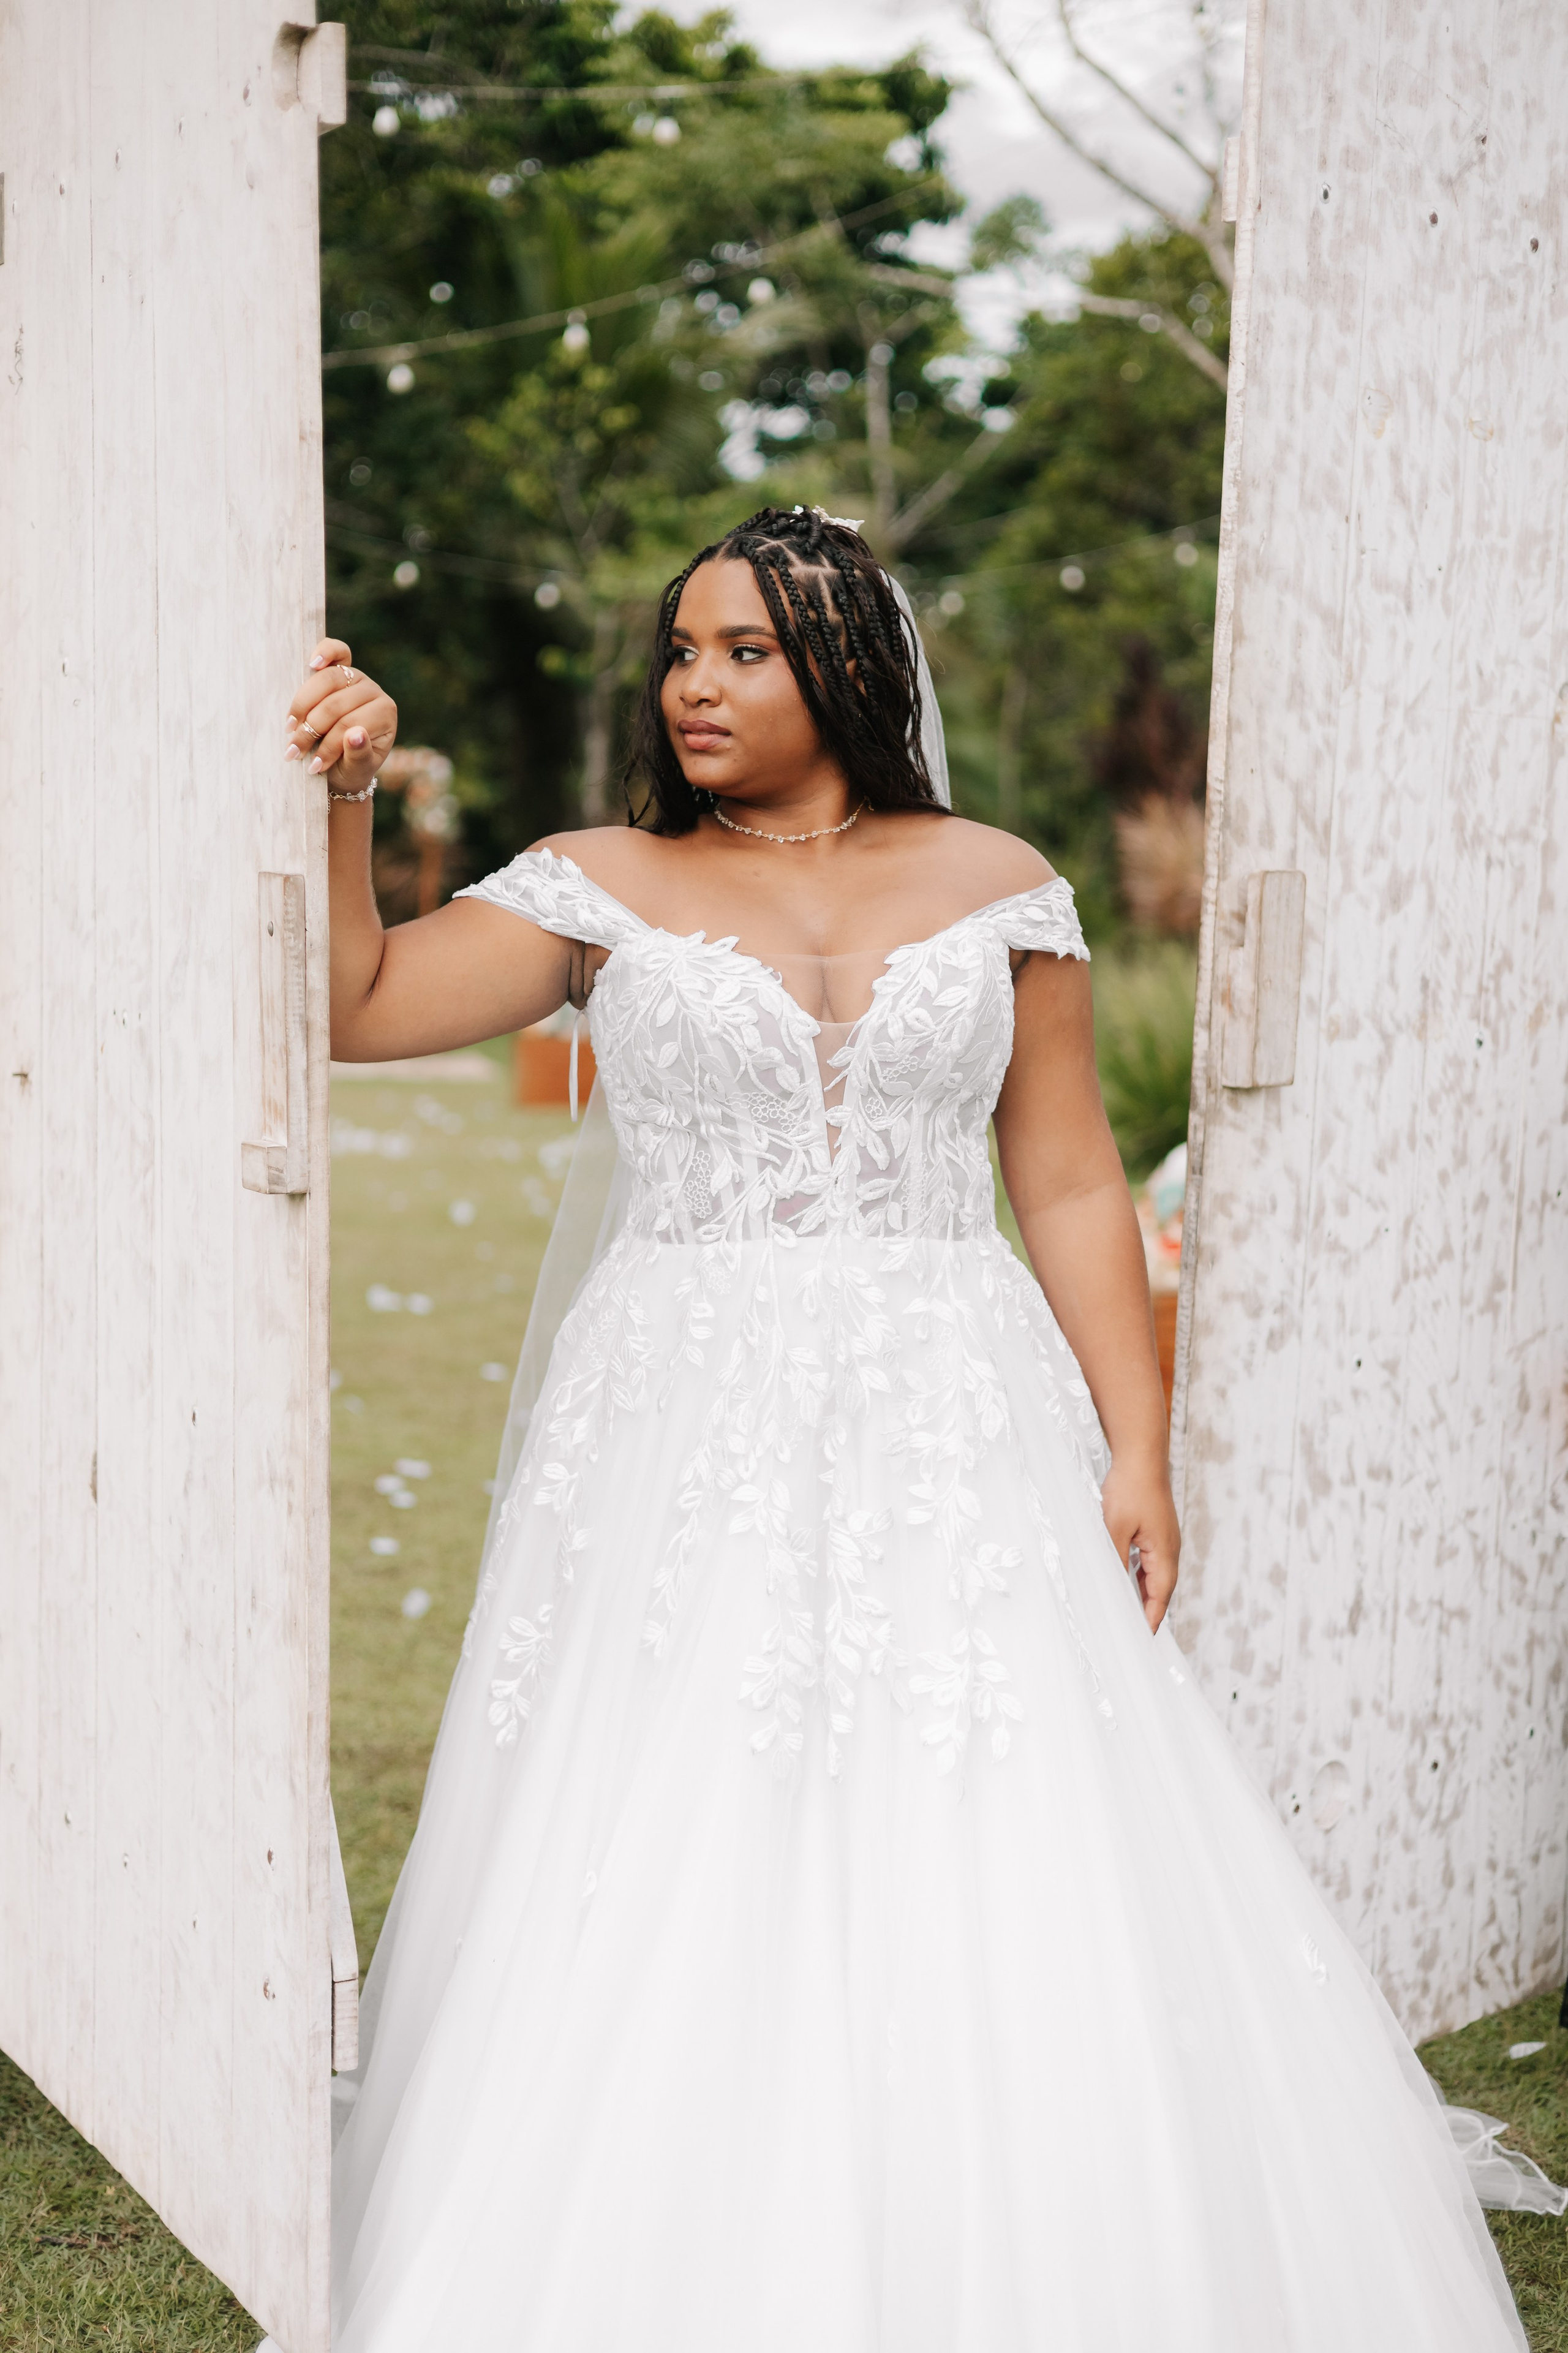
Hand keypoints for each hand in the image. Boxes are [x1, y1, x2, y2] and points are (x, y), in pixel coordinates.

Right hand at [285, 637, 397, 795]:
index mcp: (384, 714)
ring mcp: (357, 676)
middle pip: (334, 703)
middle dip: (311, 730)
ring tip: (291, 730)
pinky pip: (337, 652)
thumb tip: (355, 734)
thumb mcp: (358, 769)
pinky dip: (324, 653)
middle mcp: (373, 691)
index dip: (328, 746)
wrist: (342, 760)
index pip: (349, 725)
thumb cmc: (352, 766)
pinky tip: (313, 663)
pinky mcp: (342, 667)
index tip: (314, 767)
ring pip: (326, 681)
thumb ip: (359, 754)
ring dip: (302, 706)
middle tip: (293, 752)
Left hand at [1100, 1452, 1179, 1632]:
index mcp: (1164, 1554)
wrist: (1141, 1457)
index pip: (1159, 1597)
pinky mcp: (1156, 1530)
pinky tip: (1124, 1579)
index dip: (1150, 1620)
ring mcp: (1165, 1539)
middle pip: (1160, 1590)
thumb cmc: (1129, 1489)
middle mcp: (1170, 1550)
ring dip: (1143, 1594)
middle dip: (1147, 1612)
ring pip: (1155, 1576)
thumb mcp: (1115, 1528)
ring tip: (1127, 1613)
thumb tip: (1111, 1588)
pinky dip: (1139, 1576)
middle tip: (1130, 1633)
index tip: (1140, 1640)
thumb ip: (1114, 1560)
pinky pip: (1150, 1561)